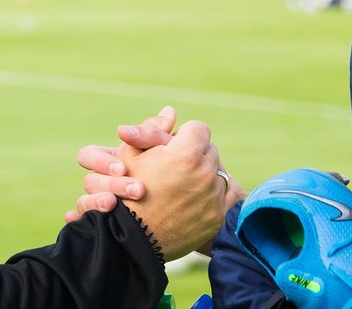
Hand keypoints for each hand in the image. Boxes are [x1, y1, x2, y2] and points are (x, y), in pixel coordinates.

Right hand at [65, 106, 176, 221]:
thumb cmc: (166, 173)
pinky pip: (83, 223)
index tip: (122, 168)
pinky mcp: (101, 226)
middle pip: (88, 182)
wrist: (173, 214)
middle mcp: (98, 184)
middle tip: (136, 190)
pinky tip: (78, 221)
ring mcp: (98, 207)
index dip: (102, 162)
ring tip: (114, 205)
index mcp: (106, 163)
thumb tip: (170, 111)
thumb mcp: (160, 152)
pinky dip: (78, 220)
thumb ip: (160, 133)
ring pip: (83, 204)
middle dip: (110, 185)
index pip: (88, 156)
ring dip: (96, 204)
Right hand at [118, 120, 230, 259]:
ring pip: (217, 171)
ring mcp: (213, 196)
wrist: (132, 239)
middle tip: (176, 167)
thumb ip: (151, 129)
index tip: (172, 147)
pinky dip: (215, 192)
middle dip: (194, 154)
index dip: (183, 136)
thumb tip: (171, 111)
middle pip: (209, 149)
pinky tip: (196, 197)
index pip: (199, 129)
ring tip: (183, 184)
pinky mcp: (217, 216)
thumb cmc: (125, 192)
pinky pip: (226, 193)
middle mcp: (205, 173)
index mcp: (186, 153)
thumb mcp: (130, 155)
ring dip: (204, 173)